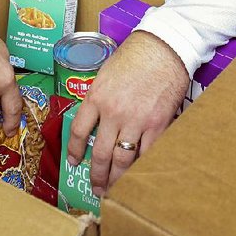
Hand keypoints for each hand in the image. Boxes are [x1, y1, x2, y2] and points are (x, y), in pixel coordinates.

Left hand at [66, 31, 188, 195]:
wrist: (163, 47)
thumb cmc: (135, 55)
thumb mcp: (106, 73)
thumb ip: (100, 97)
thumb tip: (97, 118)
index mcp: (96, 97)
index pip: (78, 131)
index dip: (73, 150)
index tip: (73, 161)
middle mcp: (113, 113)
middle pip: (99, 153)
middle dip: (95, 174)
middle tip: (95, 186)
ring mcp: (135, 121)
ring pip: (121, 160)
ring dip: (115, 178)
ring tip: (113, 188)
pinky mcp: (157, 125)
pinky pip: (146, 154)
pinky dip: (141, 167)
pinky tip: (137, 174)